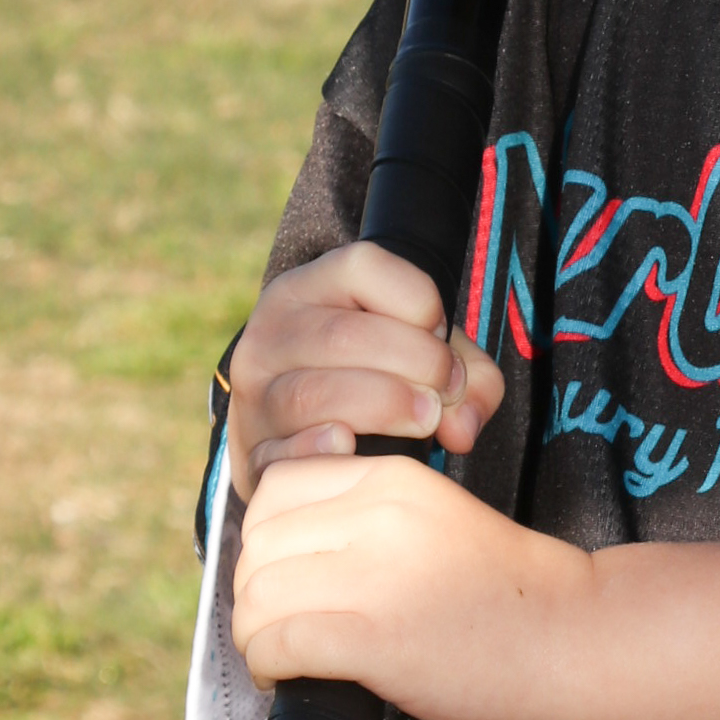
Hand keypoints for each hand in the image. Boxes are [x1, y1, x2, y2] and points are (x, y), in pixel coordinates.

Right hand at [224, 242, 505, 499]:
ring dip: (385, 407)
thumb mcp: (422, 357)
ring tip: (425, 420)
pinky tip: (353, 449)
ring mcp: (256, 392)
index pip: (363, 267)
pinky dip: (320, 452)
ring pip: (315, 393)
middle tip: (445, 394)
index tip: (442, 339)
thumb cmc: (374, 381)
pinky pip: (280, 452)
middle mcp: (272, 331)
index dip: (421, 304)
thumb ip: (468, 378)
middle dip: (417, 364)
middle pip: (345, 337)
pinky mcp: (252, 449)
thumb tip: (462, 426)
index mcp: (310, 286)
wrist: (295, 433)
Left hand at [231, 452, 587, 719]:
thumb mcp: (432, 515)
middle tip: (279, 624)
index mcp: (392, 478)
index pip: (277, 487)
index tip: (284, 573)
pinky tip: (289, 677)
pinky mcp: (374, 638)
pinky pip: (280, 643)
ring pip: (258, 596)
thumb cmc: (503, 588)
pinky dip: (270, 665)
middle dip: (254, 592)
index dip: (265, 538)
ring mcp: (375, 575)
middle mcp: (378, 515)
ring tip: (281, 655)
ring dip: (256, 634)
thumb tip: (282, 550)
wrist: (570, 632)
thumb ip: (367, 515)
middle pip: (258, 546)